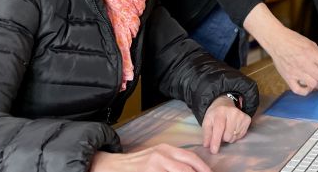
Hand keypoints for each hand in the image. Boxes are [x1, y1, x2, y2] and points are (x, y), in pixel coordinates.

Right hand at [90, 144, 209, 171]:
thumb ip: (173, 160)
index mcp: (166, 149)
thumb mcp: (157, 155)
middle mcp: (161, 156)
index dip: (203, 167)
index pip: (190, 157)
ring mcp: (154, 167)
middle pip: (187, 169)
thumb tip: (192, 168)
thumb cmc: (138, 163)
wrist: (114, 166)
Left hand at [202, 95, 251, 152]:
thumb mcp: (207, 122)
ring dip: (229, 137)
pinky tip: (233, 128)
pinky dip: (235, 135)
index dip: (216, 141)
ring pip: (234, 137)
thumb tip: (207, 145)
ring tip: (226, 129)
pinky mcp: (247, 119)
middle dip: (222, 138)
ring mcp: (241, 116)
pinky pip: (241, 135)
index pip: (219, 129)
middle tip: (220, 132)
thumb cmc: (215, 115)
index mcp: (220, 112)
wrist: (225, 104)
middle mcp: (232, 112)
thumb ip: (206, 134)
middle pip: (227, 135)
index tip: (214, 151)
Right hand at [262, 27, 317, 94]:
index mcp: (311, 53)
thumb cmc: (293, 40)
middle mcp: (304, 64)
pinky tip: (308, 86)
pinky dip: (305, 91)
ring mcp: (296, 72)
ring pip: (313, 85)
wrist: (277, 41)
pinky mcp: (288, 77)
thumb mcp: (310, 44)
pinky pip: (298, 90)